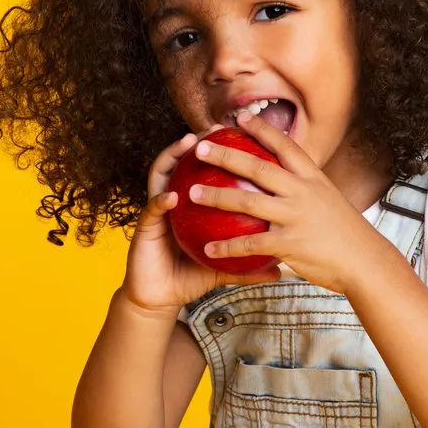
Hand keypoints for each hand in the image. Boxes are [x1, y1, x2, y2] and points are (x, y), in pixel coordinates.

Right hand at [122, 123, 282, 320]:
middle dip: (198, 143)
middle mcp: (176, 201)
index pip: (207, 175)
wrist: (161, 297)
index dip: (222, 154)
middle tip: (213, 129)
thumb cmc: (193, 277)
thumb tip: (282, 269)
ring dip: (172, 157)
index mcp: (194, 207)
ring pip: (162, 176)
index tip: (242, 137)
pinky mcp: (144, 227)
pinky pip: (153, 210)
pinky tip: (172, 197)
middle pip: (186, 165)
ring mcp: (159, 210)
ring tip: (187, 145)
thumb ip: (249, 264)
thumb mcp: (224, 267)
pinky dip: (161, 201)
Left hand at [183, 110, 387, 294]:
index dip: (260, 128)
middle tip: (199, 147)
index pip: (283, 144)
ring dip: (216, 196)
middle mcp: (302, 191)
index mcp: (311, 177)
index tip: (239, 116)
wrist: (365, 261)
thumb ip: (303, 187)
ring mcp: (295, 216)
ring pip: (247, 201)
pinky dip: (226, 247)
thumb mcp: (327, 198)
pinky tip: (208, 250)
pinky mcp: (289, 244)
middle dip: (225, 155)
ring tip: (191, 194)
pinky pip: (250, 244)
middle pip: (256, 167)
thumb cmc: (344, 231)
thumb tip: (281, 179)